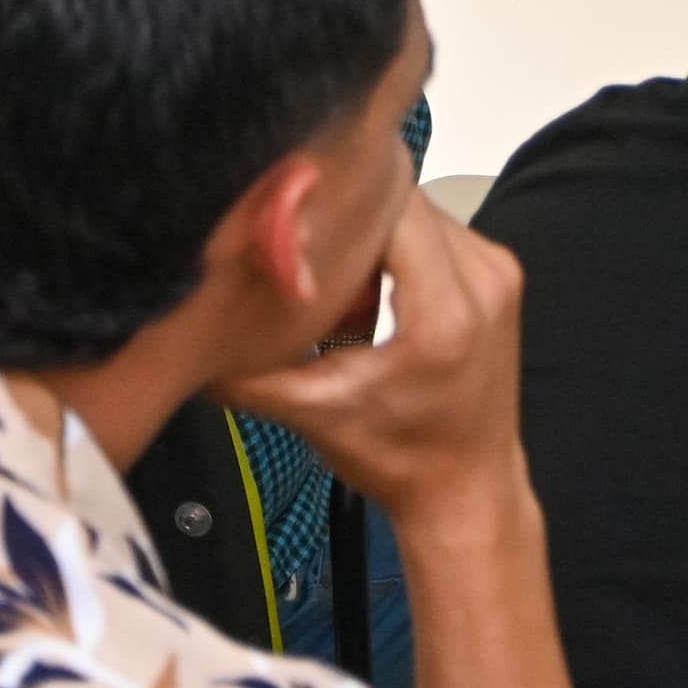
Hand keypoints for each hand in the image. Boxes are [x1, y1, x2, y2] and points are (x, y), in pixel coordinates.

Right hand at [219, 191, 527, 531]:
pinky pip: (440, 234)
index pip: (393, 209)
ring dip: (373, 233)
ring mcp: (498, 272)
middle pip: (407, 205)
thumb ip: (249, 370)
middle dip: (349, 216)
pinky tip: (363, 284)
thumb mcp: (311, 413)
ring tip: (326, 270)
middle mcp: (484, 278)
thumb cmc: (394, 456)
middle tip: (296, 241)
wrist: (465, 486)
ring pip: (422, 215)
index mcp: (446, 310)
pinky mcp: (499, 276)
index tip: (290, 212)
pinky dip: (398, 248)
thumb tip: (188, 328)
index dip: (339, 201)